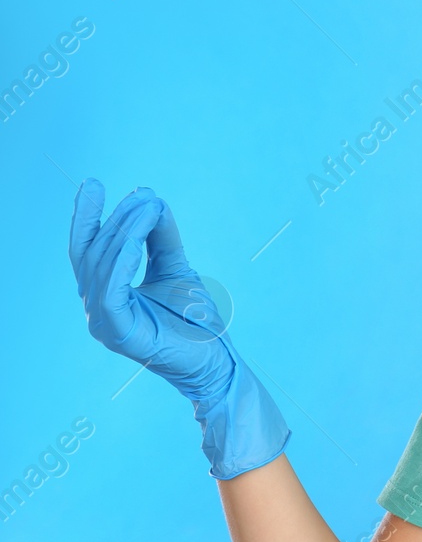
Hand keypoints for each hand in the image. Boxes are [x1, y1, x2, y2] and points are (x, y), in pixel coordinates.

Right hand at [70, 179, 290, 478]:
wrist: (215, 358)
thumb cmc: (193, 317)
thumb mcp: (175, 266)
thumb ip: (162, 236)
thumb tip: (150, 200)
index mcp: (106, 292)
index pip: (88, 248)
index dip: (87, 216)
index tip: (93, 183)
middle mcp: (97, 307)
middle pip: (95, 252)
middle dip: (116, 218)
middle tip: (143, 195)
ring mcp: (104, 322)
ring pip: (103, 267)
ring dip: (125, 233)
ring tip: (147, 207)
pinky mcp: (118, 333)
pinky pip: (113, 291)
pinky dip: (122, 263)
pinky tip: (135, 243)